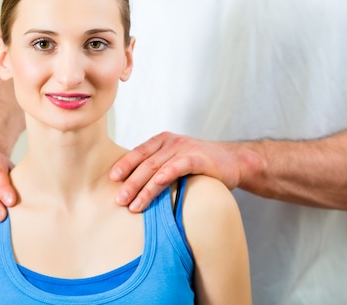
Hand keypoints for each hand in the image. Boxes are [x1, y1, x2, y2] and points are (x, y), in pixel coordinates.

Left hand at [109, 132, 243, 211]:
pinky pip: (178, 167)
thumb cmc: (201, 165)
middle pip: (145, 163)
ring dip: (143, 188)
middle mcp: (171, 142)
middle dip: (130, 183)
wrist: (234, 161)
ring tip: (133, 205)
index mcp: (162, 141)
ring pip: (157, 168)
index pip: (138, 153)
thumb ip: (158, 167)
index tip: (112, 179)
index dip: (124, 165)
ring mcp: (185, 149)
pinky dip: (166, 176)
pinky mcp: (198, 158)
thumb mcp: (176, 161)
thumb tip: (132, 188)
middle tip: (118, 200)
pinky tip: (156, 186)